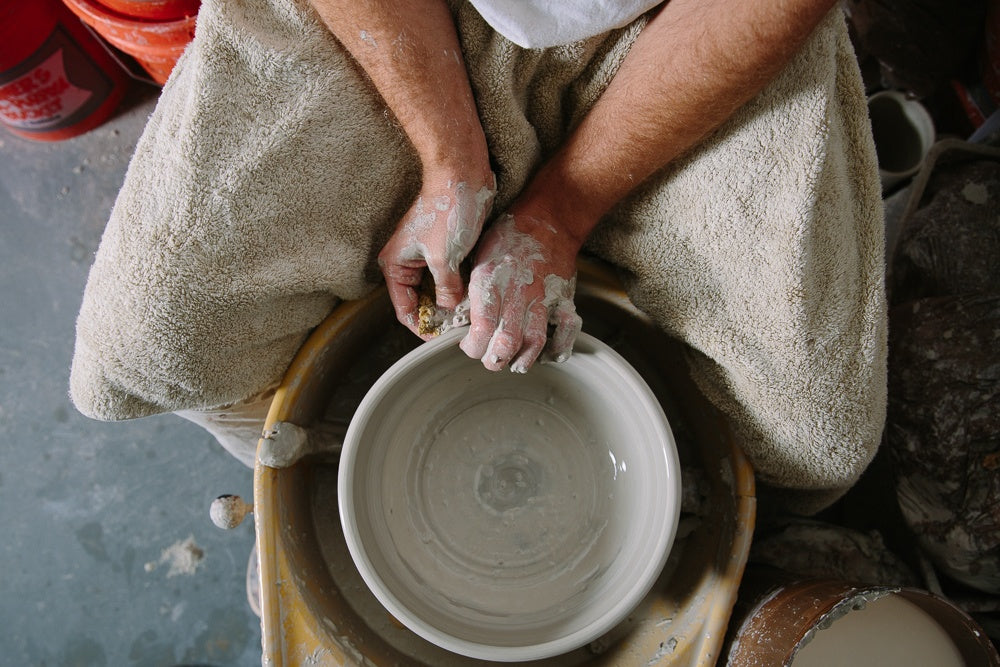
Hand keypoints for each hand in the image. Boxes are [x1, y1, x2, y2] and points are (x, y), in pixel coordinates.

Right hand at [379, 173, 495, 336]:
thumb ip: (446, 289)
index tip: (440, 340)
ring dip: (450, 303)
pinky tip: (472, 298)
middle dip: (438, 316)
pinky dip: (458, 287)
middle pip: (420, 301)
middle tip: (458, 329)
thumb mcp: (445, 258)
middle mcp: (406, 261)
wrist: (462, 175)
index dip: (423, 327)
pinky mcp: (443, 247)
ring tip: (467, 317)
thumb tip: (450, 310)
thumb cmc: (448, 210)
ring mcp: (425, 254)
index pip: (405, 309)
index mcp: (395, 264)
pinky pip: (448, 276)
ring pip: (436, 290)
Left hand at [460, 213, 582, 372]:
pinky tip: (545, 354)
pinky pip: (566, 332)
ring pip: (535, 342)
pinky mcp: (564, 299)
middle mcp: (517, 292)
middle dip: (495, 360)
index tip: (469, 346)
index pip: (481, 329)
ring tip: (513, 363)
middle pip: (507, 342)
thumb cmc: (507, 238)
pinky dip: (558, 349)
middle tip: (490, 360)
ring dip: (522, 360)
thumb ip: (471, 291)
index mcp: (490, 281)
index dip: (473, 347)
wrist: (547, 220)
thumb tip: (460, 320)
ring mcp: (543, 297)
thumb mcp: (477, 259)